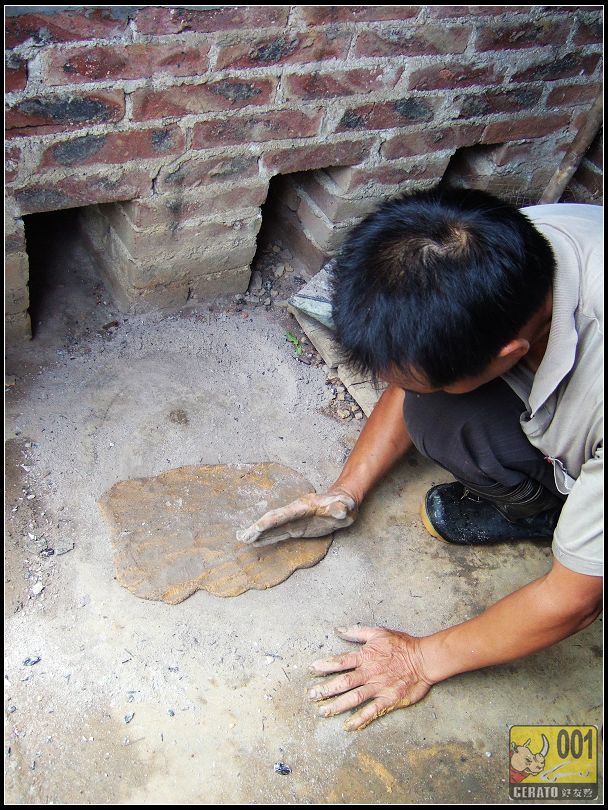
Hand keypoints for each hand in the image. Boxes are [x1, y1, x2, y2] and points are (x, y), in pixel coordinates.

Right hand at [236, 489, 357, 546]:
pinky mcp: (296, 528)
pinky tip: (257, 542)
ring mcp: (294, 521)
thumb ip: (341, 507)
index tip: (258, 527)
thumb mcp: (346, 505)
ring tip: (242, 539)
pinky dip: (267, 538)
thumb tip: (341, 510)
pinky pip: (278, 534)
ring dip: (258, 533)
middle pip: (273, 520)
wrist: (343, 503)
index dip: (271, 521)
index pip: (284, 514)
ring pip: (272, 528)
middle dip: (257, 528)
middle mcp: (295, 514)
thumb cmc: (344, 503)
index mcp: (304, 507)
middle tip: (242, 536)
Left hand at [307, 625, 433, 730]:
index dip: (325, 665)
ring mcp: (378, 688)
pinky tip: (347, 726)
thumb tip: (339, 630)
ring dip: (336, 706)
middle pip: (343, 683)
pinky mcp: (388, 700)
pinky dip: (359, 719)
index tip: (312, 670)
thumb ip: (357, 632)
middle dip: (325, 689)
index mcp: (366, 656)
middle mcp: (369, 673)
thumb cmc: (402, 645)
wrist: (424, 659)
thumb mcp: (378, 632)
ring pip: (353, 698)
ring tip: (322, 711)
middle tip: (310, 696)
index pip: (341, 662)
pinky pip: (371, 711)